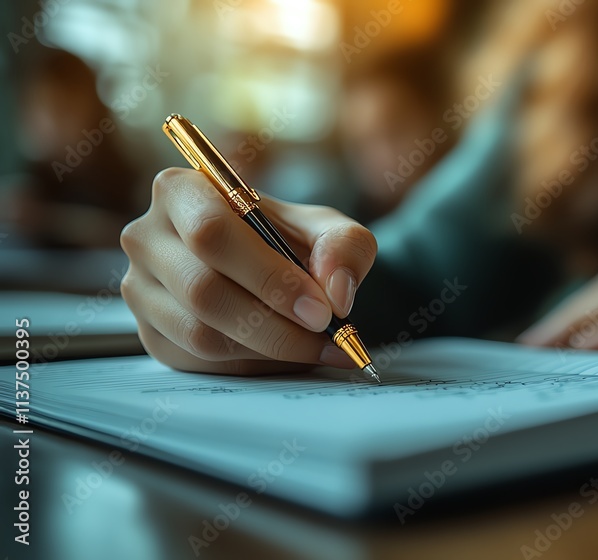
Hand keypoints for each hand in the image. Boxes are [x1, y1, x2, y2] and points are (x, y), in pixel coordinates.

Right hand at [120, 168, 377, 373]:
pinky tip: (288, 355)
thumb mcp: (329, 229)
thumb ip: (344, 247)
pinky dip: (253, 365)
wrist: (274, 269)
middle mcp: (146, 237)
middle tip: (326, 335)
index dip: (268, 277)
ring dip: (269, 350)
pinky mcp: (151, 334)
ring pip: (200, 334)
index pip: (212, 233)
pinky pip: (199, 362)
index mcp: (181, 190)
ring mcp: (140, 290)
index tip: (321, 309)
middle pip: (202, 290)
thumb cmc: (292, 240)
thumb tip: (335, 293)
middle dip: (275, 323)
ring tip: (318, 348)